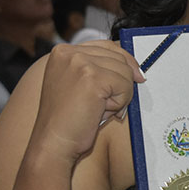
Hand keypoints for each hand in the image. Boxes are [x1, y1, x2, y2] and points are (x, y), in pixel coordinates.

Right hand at [29, 42, 144, 163]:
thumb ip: (98, 69)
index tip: (135, 76)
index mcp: (63, 52)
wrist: (52, 144)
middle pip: (118, 57)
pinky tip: (100, 112)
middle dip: (120, 82)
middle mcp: (69, 52)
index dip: (124, 61)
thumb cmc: (68, 121)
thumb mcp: (80, 85)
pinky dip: (120, 102)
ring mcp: (80, 63)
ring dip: (119, 94)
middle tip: (104, 105)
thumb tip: (135, 68)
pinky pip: (125, 86)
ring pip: (125, 71)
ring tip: (98, 109)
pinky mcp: (92, 77)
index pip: (106, 45)